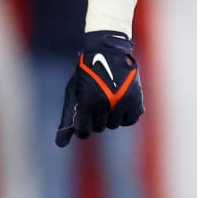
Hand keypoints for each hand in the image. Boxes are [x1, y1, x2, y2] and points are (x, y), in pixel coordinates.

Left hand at [56, 31, 144, 146]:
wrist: (108, 52)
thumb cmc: (85, 75)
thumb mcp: (72, 94)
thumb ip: (67, 119)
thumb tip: (59, 145)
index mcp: (87, 104)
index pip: (83, 132)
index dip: (82, 126)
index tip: (82, 117)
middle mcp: (106, 105)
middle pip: (99, 128)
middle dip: (95, 118)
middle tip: (95, 100)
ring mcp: (123, 103)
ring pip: (114, 125)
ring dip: (109, 116)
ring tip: (107, 97)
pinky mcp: (137, 100)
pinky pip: (130, 120)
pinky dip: (125, 114)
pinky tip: (120, 101)